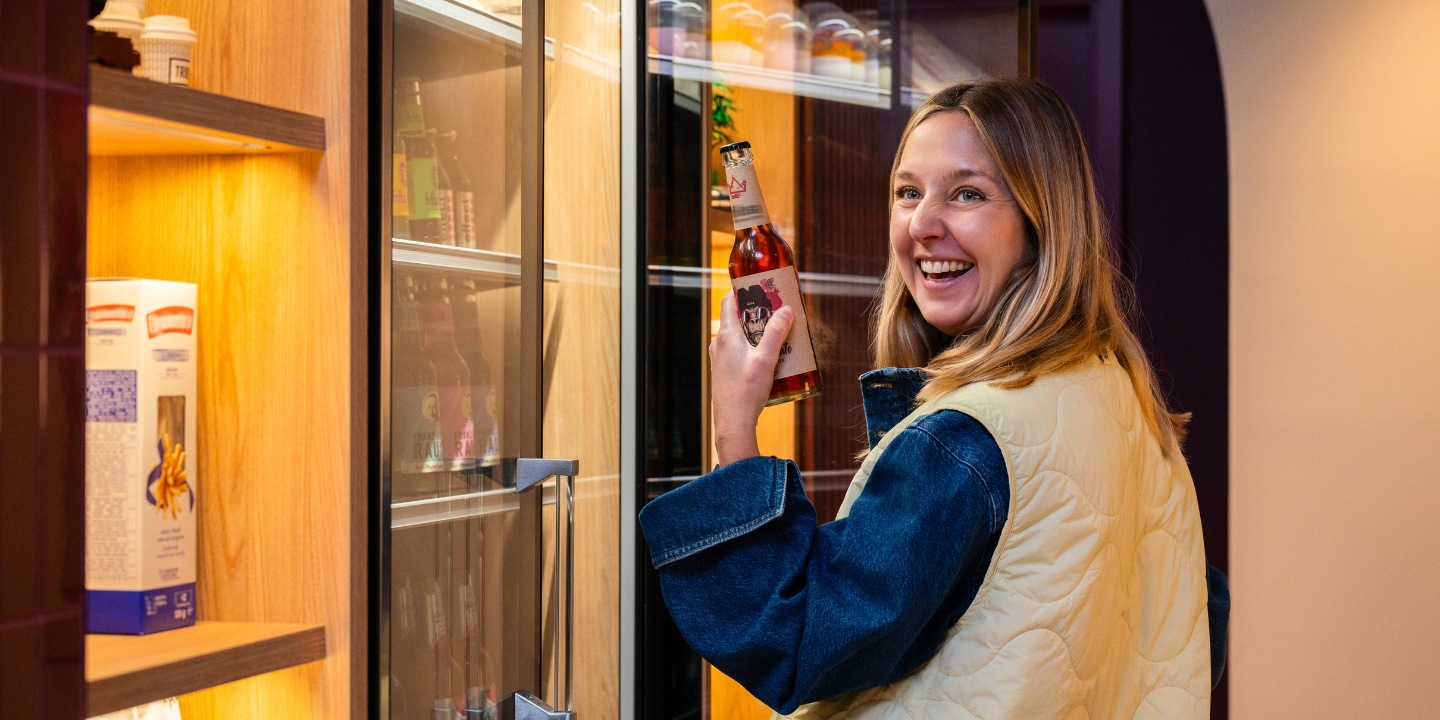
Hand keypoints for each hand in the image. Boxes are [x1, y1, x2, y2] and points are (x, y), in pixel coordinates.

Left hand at [709, 291, 794, 464]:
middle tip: (777, 310)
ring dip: (757, 331)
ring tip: (778, 333)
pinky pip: (739, 351)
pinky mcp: (725, 371)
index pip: (729, 301)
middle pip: (737, 317)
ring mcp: (720, 358)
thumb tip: (786, 310)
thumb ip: (776, 333)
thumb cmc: (746, 392)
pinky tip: (770, 356)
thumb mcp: (766, 359)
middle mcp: (720, 344)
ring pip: (739, 335)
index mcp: (727, 336)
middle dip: (757, 312)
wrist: (733, 423)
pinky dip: (753, 346)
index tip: (760, 286)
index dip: (743, 290)